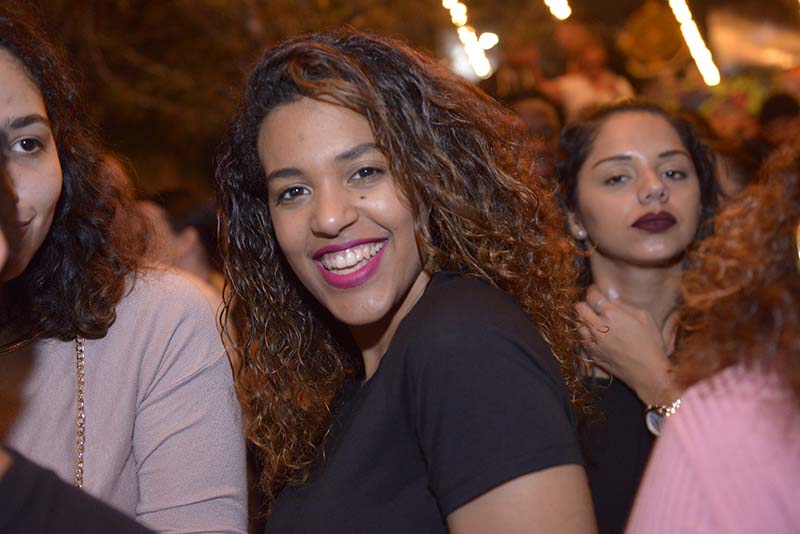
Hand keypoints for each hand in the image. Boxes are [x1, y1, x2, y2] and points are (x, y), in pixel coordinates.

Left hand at [577, 285, 680, 404]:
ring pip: (577, 324)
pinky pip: (581, 339)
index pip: (592, 295)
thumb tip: (610, 294)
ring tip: (594, 320)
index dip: (593, 291)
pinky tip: (595, 335)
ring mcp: (593, 342)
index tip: (596, 291)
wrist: (648, 372)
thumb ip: (624, 304)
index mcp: (612, 314)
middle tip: (593, 306)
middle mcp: (598, 327)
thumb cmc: (651, 343)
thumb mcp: (644, 317)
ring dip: (583, 319)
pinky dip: (585, 334)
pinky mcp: (592, 354)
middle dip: (585, 303)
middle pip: (579, 308)